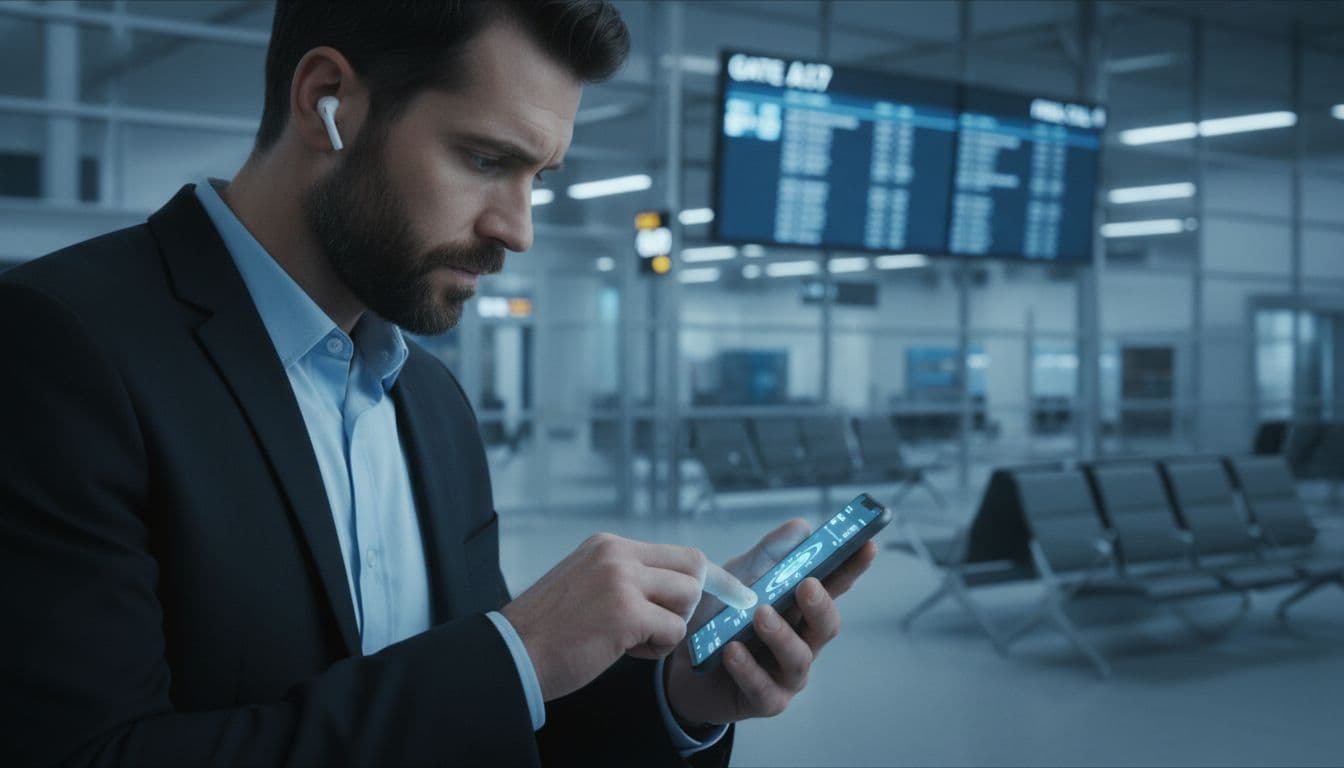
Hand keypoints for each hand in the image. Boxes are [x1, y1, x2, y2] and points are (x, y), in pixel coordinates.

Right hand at [501, 533, 753, 701]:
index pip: (678, 553)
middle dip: (690, 603)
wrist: (511, 654)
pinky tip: (622, 651)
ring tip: (633, 640)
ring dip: (670, 628)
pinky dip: (656, 649)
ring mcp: (621, 580)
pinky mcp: (624, 612)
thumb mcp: (587, 583)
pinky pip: (672, 631)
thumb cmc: (548, 630)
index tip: (736, 593)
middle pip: (693, 568)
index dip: (708, 578)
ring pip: (687, 599)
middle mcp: (617, 554)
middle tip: (665, 626)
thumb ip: (627, 577)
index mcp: (608, 545)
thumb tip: (678, 588)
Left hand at [662, 519, 877, 727]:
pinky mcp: (765, 700)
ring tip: (761, 615)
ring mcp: (787, 673)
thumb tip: (802, 528)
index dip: (853, 568)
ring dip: (781, 634)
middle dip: (821, 604)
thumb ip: (768, 556)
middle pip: (826, 625)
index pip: (833, 586)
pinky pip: (763, 688)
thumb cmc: (718, 619)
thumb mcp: (737, 579)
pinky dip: (748, 668)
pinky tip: (732, 651)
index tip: (868, 546)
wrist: (680, 666)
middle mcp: (802, 641)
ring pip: (798, 657)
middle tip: (807, 585)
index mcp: (800, 609)